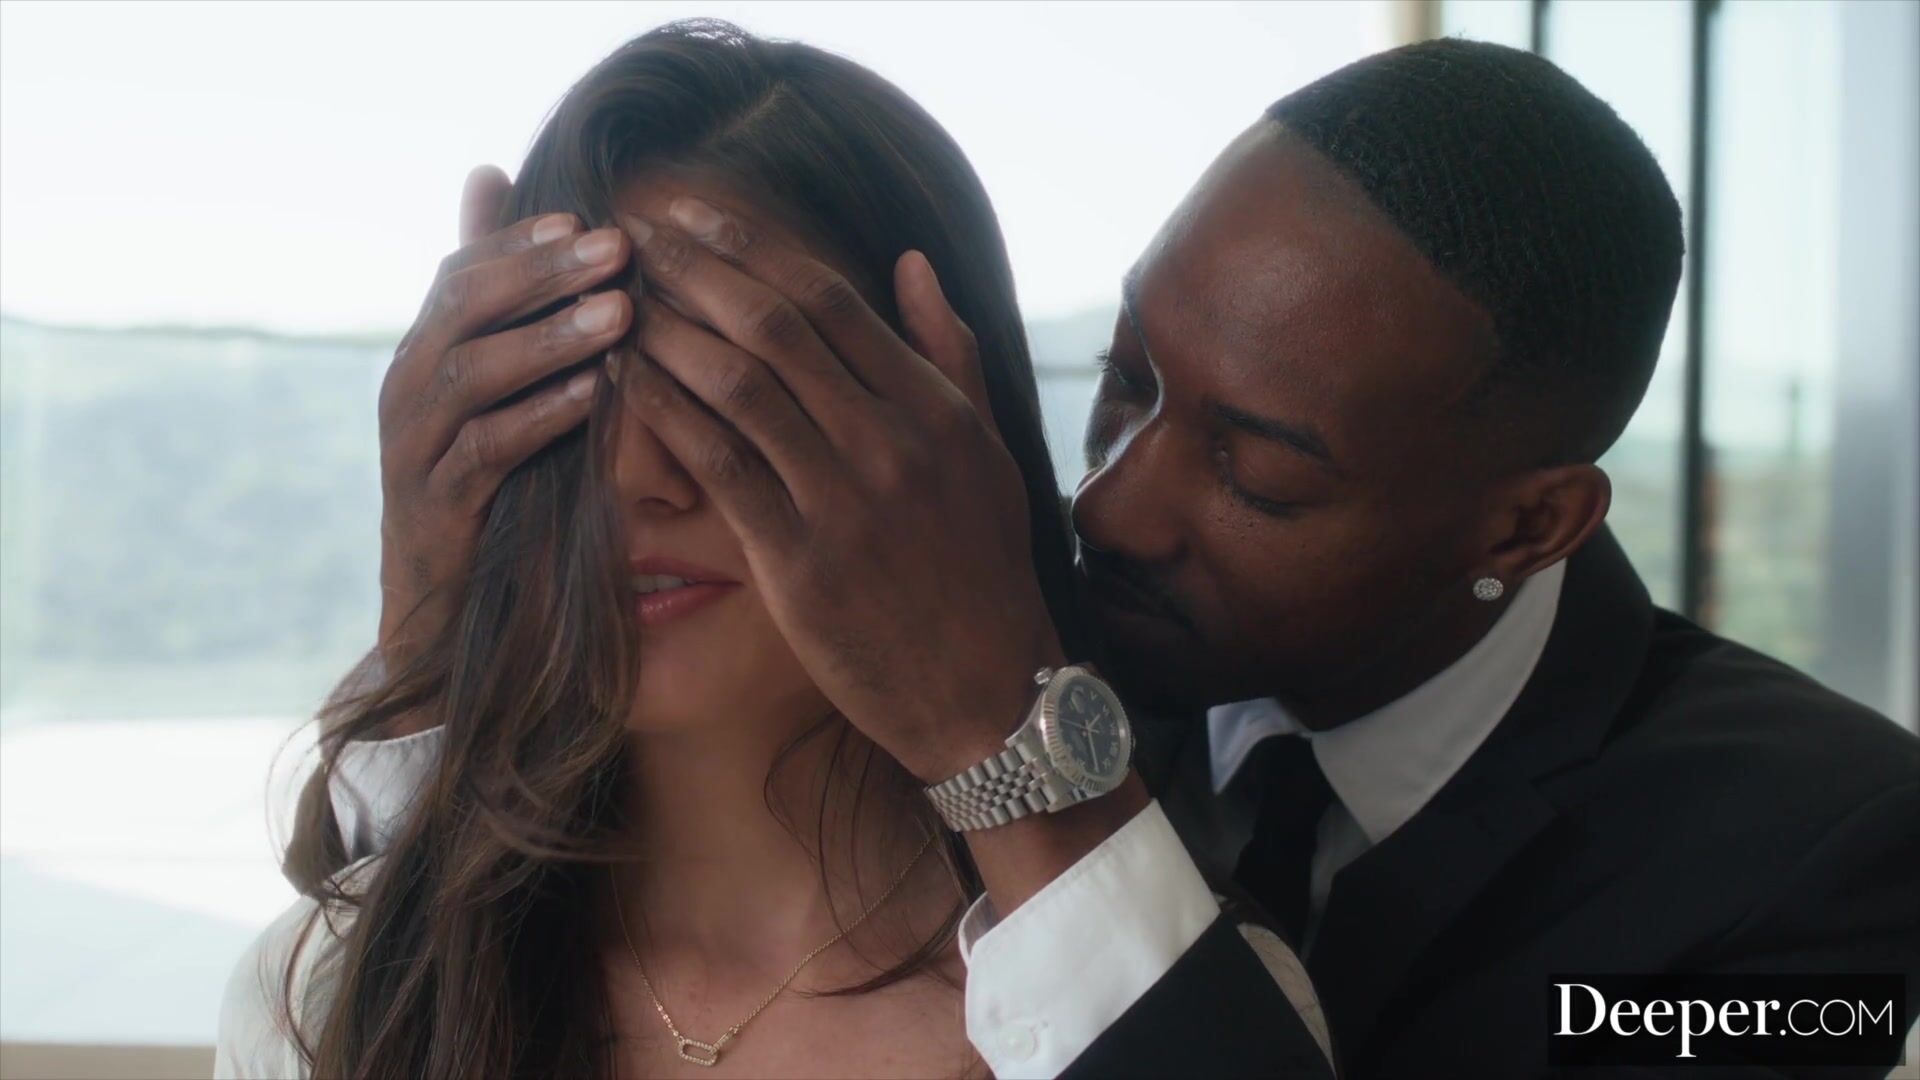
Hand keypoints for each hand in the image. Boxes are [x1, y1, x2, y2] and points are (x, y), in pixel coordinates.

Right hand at [376, 165, 633, 668]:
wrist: (446, 612)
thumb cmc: (487, 488)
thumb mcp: (501, 393)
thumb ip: (504, 303)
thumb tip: (490, 177)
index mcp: (422, 354)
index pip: (463, 272)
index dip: (521, 243)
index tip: (590, 217)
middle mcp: (406, 390)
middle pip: (463, 308)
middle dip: (542, 274)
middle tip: (616, 248)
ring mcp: (412, 449)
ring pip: (470, 374)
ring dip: (548, 339)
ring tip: (618, 314)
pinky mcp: (435, 507)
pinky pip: (484, 451)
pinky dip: (539, 417)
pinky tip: (593, 394)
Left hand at [612, 197, 1064, 782]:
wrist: (988, 690)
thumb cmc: (984, 568)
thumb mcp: (988, 449)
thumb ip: (949, 351)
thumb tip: (910, 260)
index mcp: (934, 408)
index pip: (830, 300)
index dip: (751, 248)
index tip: (693, 217)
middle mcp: (891, 442)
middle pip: (775, 327)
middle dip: (695, 271)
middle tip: (634, 236)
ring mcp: (845, 503)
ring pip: (738, 387)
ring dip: (667, 333)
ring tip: (615, 303)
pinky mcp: (800, 565)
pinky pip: (719, 468)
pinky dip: (666, 414)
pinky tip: (625, 382)